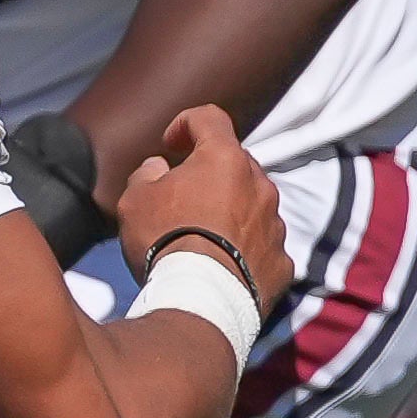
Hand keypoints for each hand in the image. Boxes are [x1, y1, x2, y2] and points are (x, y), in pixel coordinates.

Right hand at [112, 104, 290, 312]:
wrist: (201, 299)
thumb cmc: (164, 241)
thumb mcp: (134, 200)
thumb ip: (146, 175)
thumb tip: (159, 170)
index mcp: (223, 159)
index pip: (209, 118)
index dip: (186, 123)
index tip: (170, 142)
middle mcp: (259, 184)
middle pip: (234, 164)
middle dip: (209, 174)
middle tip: (180, 197)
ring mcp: (275, 222)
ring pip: (252, 204)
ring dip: (229, 211)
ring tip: (199, 239)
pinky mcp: (282, 259)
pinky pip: (261, 244)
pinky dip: (242, 248)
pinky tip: (220, 265)